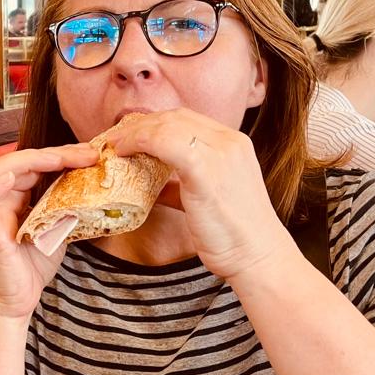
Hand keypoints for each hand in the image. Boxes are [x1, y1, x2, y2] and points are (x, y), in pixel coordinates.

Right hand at [0, 144, 98, 319]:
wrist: (17, 301)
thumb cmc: (33, 265)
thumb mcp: (59, 229)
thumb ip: (68, 208)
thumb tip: (96, 187)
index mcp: (19, 196)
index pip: (37, 164)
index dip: (63, 155)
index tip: (91, 154)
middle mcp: (2, 199)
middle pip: (20, 161)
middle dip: (53, 154)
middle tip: (85, 154)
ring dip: (28, 161)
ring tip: (57, 160)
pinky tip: (8, 179)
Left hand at [105, 108, 294, 280]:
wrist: (257, 257)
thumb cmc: (233, 234)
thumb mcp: (208, 198)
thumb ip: (182, 185)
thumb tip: (155, 185)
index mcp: (234, 144)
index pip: (187, 119)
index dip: (154, 123)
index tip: (130, 135)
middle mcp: (229, 142)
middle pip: (175, 117)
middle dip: (141, 124)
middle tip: (116, 139)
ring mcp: (220, 153)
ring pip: (167, 125)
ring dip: (135, 132)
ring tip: (116, 146)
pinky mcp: (205, 170)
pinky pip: (165, 142)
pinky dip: (140, 142)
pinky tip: (125, 153)